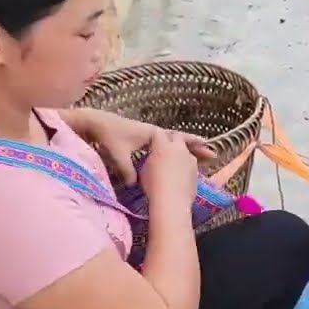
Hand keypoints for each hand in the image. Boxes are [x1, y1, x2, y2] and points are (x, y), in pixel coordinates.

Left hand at [73, 108, 213, 184]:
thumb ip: (128, 171)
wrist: (95, 122)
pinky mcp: (142, 139)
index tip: (209, 152)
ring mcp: (149, 134)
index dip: (195, 147)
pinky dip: (175, 151)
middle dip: (197, 147)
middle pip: (181, 140)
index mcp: (153, 134)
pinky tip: (178, 159)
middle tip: (213, 154)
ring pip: (174, 143)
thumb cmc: (108, 136)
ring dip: (187, 148)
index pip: (179, 140)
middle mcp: (154, 132)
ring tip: (201, 156)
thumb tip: (134, 186)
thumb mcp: (119, 156)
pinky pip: (165, 145)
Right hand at [141, 130, 199, 209]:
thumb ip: (150, 159)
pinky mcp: (196, 169)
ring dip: (180, 154)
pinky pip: (190, 163)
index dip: (156, 138)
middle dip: (172, 139)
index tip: (154, 142)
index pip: (158, 134)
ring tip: (174, 163)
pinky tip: (180, 175)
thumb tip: (153, 159)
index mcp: (162, 145)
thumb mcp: (145, 170)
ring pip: (185, 151)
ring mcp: (190, 158)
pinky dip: (185, 166)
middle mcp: (178, 148)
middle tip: (169, 145)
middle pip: (177, 137)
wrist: (172, 200)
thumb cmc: (153, 185)